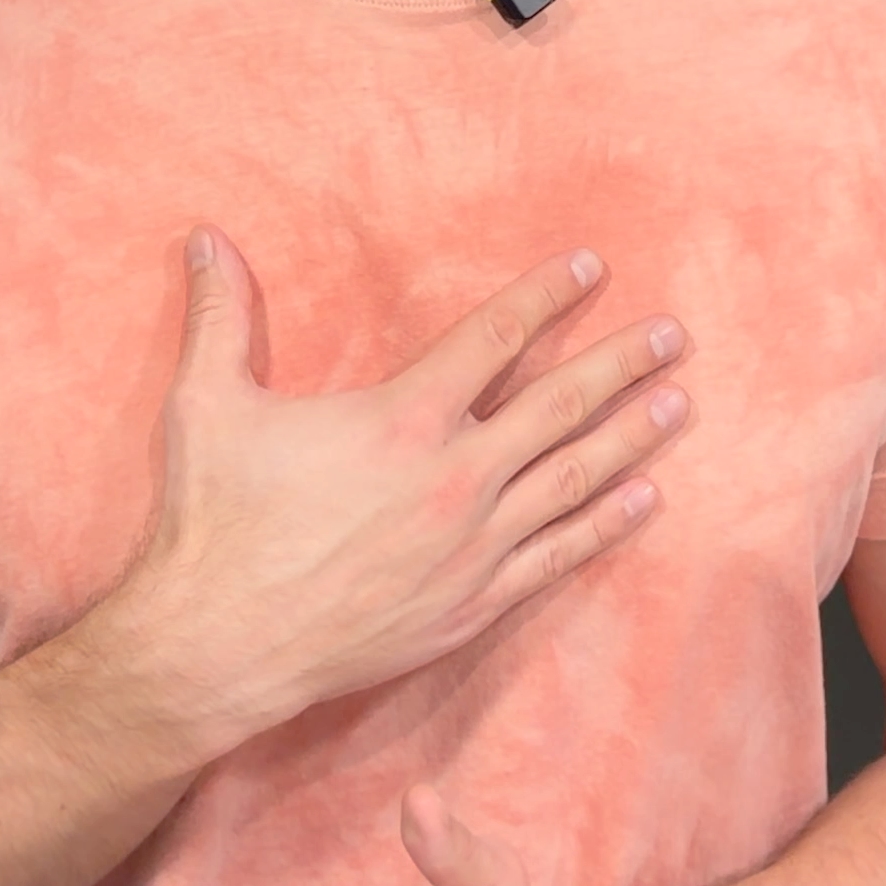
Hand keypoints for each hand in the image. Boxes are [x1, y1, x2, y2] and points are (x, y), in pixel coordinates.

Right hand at [115, 224, 688, 757]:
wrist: (219, 648)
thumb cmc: (213, 523)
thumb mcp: (206, 404)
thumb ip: (219, 315)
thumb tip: (205, 237)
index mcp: (402, 419)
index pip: (494, 337)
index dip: (546, 296)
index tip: (591, 266)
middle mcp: (453, 478)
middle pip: (558, 406)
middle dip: (620, 364)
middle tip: (674, 334)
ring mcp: (471, 547)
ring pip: (572, 480)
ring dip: (632, 438)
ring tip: (680, 403)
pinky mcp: (471, 605)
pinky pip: (556, 557)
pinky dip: (605, 525)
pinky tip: (644, 500)